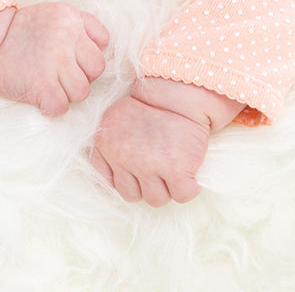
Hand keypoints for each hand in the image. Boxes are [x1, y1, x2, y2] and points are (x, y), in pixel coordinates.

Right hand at [0, 3, 108, 116]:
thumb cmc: (25, 32)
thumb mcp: (56, 15)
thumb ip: (83, 25)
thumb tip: (106, 47)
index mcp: (72, 18)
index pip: (102, 45)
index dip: (88, 55)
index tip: (72, 57)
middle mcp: (66, 37)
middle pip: (96, 70)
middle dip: (81, 75)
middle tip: (61, 74)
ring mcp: (54, 62)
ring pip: (82, 91)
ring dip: (68, 93)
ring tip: (51, 84)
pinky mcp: (41, 84)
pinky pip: (62, 106)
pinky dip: (52, 106)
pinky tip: (42, 97)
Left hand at [90, 95, 208, 205]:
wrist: (179, 93)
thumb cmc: (150, 108)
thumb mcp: (117, 121)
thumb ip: (110, 147)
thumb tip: (109, 181)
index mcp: (106, 144)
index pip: (106, 182)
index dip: (124, 178)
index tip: (135, 168)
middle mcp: (124, 157)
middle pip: (131, 195)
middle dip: (145, 184)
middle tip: (157, 164)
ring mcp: (149, 165)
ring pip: (155, 200)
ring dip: (166, 187)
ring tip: (172, 164)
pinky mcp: (175, 170)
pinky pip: (181, 196)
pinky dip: (188, 188)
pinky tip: (188, 172)